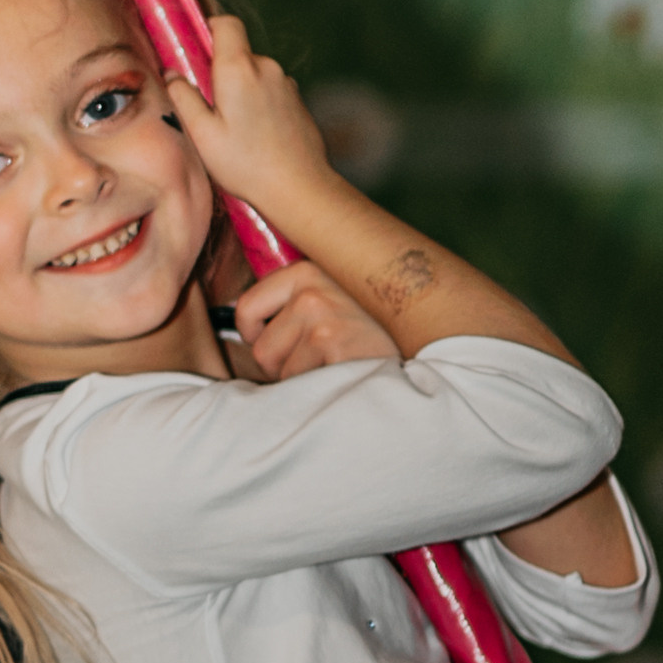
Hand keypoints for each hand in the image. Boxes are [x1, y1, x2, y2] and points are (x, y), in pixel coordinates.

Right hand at [165, 15, 335, 222]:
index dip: (209, 28)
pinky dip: (258, 102)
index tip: (195, 50)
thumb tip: (172, 74)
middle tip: (208, 107)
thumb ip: (183, 97)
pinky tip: (254, 135)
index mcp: (239, 69)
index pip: (226, 23)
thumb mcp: (202, 134)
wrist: (299, 188)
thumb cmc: (247, 165)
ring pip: (253, 72)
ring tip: (233, 129)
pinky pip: (269, 89)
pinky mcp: (297, 100)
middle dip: (220, 71)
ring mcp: (285, 83)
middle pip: (238, 52)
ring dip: (240, 89)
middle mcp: (266, 67)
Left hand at [229, 257, 400, 381]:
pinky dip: (318, 393)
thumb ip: (295, 304)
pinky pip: (297, 384)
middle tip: (327, 362)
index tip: (287, 346)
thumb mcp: (334, 307)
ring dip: (304, 380)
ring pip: (277, 369)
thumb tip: (237, 321)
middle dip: (285, 366)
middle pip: (260, 347)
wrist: (425, 366)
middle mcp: (314, 285)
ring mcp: (323, 314)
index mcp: (309, 269)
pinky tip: (348, 379)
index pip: (247, 307)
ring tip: (340, 368)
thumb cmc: (372, 342)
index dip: (259, 337)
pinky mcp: (333, 343)